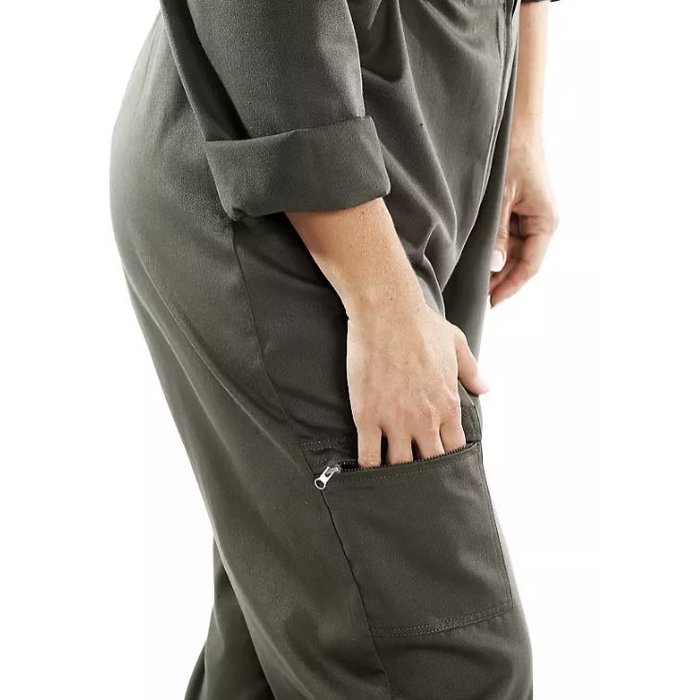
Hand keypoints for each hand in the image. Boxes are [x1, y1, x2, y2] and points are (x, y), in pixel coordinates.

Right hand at [346, 299, 487, 467]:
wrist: (387, 313)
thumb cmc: (422, 325)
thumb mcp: (456, 344)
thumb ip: (472, 371)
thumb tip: (485, 388)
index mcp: (447, 405)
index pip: (454, 450)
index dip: (447, 462)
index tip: (439, 465)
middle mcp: (425, 419)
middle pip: (429, 465)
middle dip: (424, 474)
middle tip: (416, 479)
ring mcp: (395, 420)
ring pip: (399, 466)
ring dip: (396, 474)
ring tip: (391, 480)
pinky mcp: (368, 416)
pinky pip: (368, 455)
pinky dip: (368, 468)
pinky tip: (367, 471)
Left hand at [489, 131, 558, 306]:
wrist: (516, 125)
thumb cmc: (513, 154)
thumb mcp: (502, 197)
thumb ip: (499, 233)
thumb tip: (495, 265)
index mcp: (546, 221)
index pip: (529, 266)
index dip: (510, 286)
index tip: (492, 302)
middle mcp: (542, 222)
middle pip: (522, 263)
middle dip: (502, 280)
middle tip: (478, 297)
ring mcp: (531, 217)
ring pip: (514, 252)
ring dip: (498, 266)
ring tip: (476, 282)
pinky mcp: (519, 210)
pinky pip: (508, 238)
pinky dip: (496, 249)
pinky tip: (479, 259)